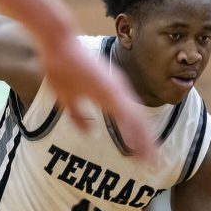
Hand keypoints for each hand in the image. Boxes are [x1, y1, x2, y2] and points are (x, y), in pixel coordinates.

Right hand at [37, 35, 154, 160]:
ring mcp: (116, 91)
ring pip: (138, 122)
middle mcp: (118, 92)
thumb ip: (78, 116)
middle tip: (154, 164)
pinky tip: (140, 146)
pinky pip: (128, 115)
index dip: (138, 139)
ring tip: (152, 161)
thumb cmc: (59, 67)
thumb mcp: (66, 99)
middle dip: (147, 145)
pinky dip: (136, 132)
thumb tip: (88, 132)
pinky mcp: (111, 90)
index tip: (142, 156)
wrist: (57, 46)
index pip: (130, 121)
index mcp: (110, 94)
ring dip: (146, 143)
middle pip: (139, 123)